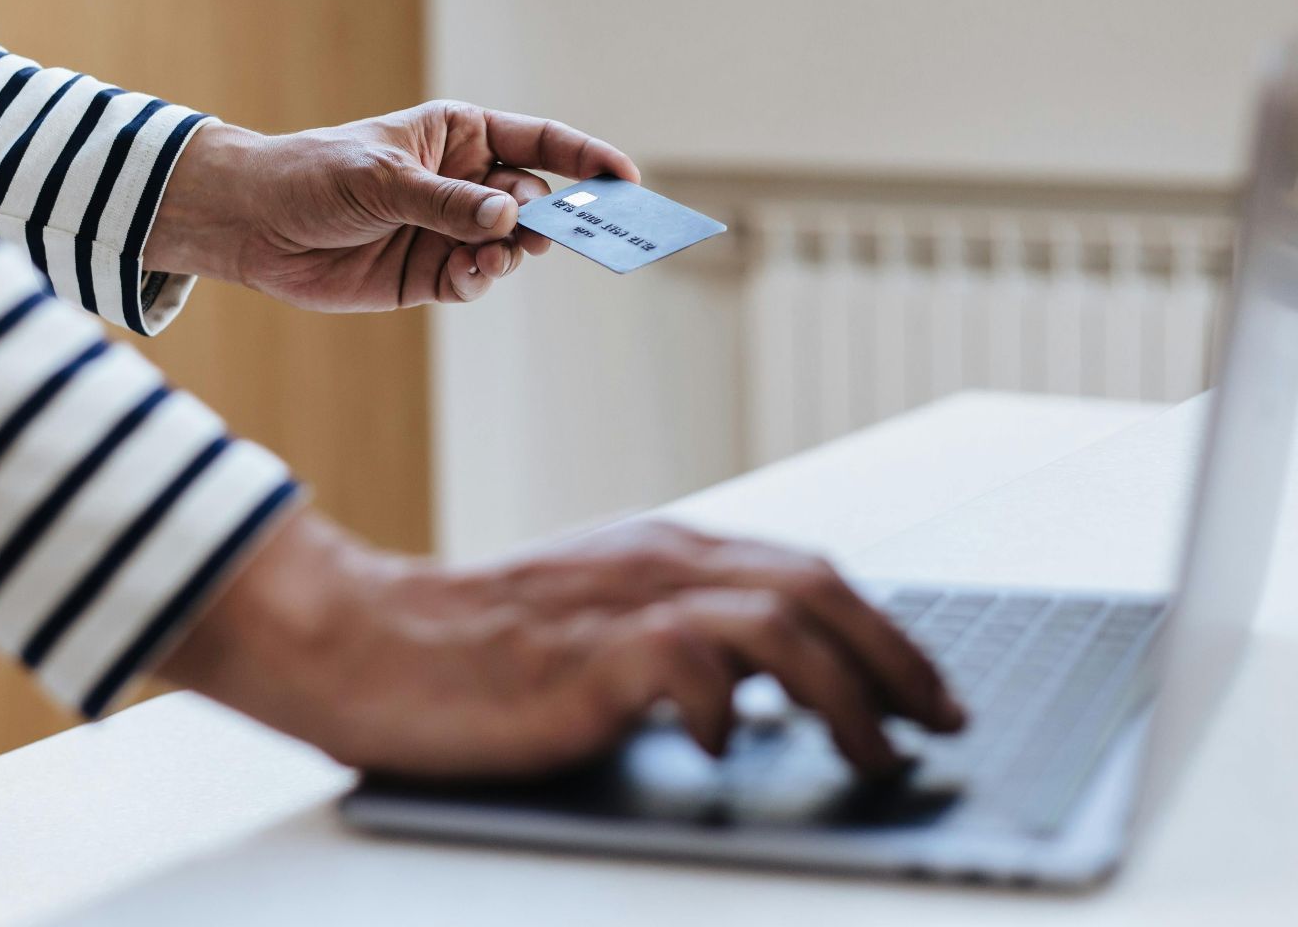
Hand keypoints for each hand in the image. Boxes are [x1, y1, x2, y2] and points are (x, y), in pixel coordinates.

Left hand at [146, 101, 639, 310]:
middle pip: (535, 199)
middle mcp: (464, 181)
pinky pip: (474, 279)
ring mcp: (449, 229)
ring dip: (510, 253)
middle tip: (552, 234)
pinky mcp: (428, 274)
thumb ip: (447, 201)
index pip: (540, 142)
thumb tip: (508, 218)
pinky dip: (478, 279)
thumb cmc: (314, 176)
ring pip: (510, 246)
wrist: (254, 225)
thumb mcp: (382, 178)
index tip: (625, 180)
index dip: (585, 159)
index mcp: (460, 134)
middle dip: (550, 218)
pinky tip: (466, 275)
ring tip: (492, 256)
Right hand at [159, 510, 965, 777]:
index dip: (884, 632)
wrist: (363, 637)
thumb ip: (674, 637)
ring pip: (780, 621)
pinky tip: (729, 747)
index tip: (928, 690)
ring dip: (848, 692)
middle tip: (940, 723)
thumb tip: (761, 692)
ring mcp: (621, 605)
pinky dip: (730, 708)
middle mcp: (657, 563)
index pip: (807, 575)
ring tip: (873, 753)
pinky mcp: (582, 656)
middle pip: (818, 587)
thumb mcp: (592, 623)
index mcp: (664, 550)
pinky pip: (689, 664)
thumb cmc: (470, 645)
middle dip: (899, 659)